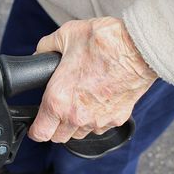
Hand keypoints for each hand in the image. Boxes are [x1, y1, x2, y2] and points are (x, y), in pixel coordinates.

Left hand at [28, 17, 156, 142]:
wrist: (138, 49)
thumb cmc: (104, 43)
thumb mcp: (65, 36)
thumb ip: (46, 48)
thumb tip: (40, 54)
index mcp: (58, 99)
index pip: (40, 133)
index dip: (35, 130)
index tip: (37, 125)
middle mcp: (77, 116)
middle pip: (58, 138)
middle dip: (54, 127)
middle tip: (57, 110)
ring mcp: (98, 120)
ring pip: (79, 134)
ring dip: (74, 125)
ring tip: (78, 104)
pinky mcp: (116, 119)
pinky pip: (100, 128)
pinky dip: (95, 120)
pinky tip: (97, 101)